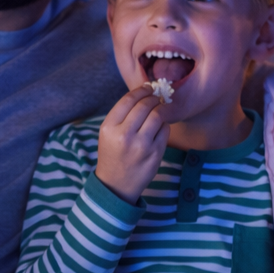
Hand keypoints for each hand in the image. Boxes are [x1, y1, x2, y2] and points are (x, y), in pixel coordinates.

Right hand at [95, 85, 169, 203]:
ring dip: (161, 109)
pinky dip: (164, 125)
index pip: (128, 100)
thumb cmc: (112, 154)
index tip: (147, 88)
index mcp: (109, 128)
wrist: (115, 185)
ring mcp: (141, 145)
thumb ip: (122, 115)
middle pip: (145, 105)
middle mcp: (124, 135)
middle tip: (155, 97)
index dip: (140, 90)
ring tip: (160, 110)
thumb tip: (144, 93)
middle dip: (153, 98)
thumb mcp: (108, 133)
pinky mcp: (155, 154)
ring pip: (158, 115)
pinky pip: (165, 130)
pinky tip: (159, 127)